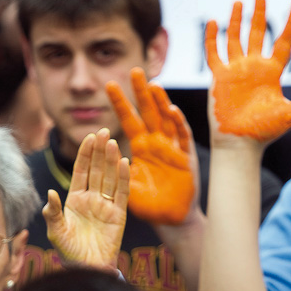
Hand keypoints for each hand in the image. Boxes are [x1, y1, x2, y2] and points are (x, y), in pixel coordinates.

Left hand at [43, 128, 128, 267]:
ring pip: (109, 178)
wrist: (87, 270)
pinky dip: (123, 178)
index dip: (86, 154)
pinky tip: (124, 163)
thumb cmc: (69, 252)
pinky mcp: (118, 215)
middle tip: (104, 131)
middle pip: (97, 170)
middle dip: (100, 151)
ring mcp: (106, 206)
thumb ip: (52, 212)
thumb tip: (50, 193)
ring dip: (111, 161)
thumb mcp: (56, 231)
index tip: (89, 137)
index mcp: (75, 199)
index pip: (82, 171)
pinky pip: (122, 193)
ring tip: (113, 143)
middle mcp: (92, 199)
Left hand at [106, 69, 195, 225]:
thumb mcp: (125, 188)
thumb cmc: (147, 204)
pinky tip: (172, 110)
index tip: (108, 84)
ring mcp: (172, 148)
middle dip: (141, 92)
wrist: (171, 220)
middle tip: (134, 70)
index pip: (127, 119)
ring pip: (166, 119)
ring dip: (161, 102)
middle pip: (147, 112)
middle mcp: (156, 143)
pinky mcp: (186, 158)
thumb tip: (103, 153)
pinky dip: (178, 124)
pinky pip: (183, 137)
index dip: (119, 103)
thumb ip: (114, 172)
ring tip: (153, 84)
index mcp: (140, 147)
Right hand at [205, 0, 290, 143]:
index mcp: (272, 73)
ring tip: (239, 1)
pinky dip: (212, 38)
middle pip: (256, 33)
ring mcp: (235, 71)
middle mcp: (254, 68)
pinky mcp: (218, 77)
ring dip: (236, 20)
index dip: (290, 23)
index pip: (283, 42)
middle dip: (258, 12)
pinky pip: (214, 54)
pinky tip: (213, 22)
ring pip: (235, 39)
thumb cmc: (266, 132)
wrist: (241, 144)